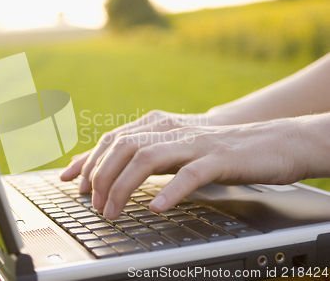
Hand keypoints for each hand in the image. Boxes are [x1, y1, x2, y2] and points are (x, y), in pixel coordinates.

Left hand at [87, 115, 329, 218]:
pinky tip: (156, 208)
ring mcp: (194, 143)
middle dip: (102, 178)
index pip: (113, 139)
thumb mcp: (171, 149)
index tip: (71, 183)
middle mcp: (171, 130)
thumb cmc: (212, 150)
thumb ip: (139, 155)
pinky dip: (170, 191)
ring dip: (124, 187)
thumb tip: (103, 166)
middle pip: (124, 148)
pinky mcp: (218, 158)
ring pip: (148, 159)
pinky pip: (190, 174)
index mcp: (157, 126)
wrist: (266, 141)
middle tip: (96, 206)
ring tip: (113, 211)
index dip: (89, 161)